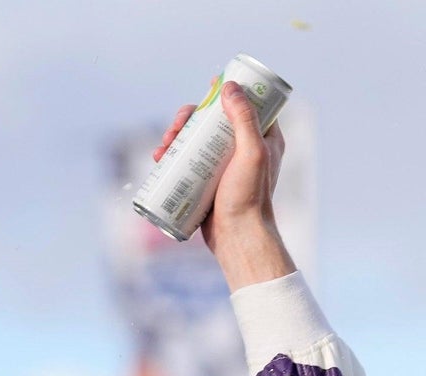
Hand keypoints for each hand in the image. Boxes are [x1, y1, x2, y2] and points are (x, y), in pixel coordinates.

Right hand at [151, 82, 292, 279]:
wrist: (238, 238)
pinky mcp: (210, 180)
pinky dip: (173, 155)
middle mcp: (246, 149)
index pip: (247, 104)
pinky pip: (189, 159)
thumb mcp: (252, 153)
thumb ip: (244, 119)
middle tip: (177, 126)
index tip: (209, 87)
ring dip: (176, 135)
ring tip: (163, 147)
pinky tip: (159, 158)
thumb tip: (229, 86)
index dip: (227, 92)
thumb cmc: (249, 199)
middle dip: (190, 117)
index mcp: (265, 139)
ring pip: (198, 138)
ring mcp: (227, 165)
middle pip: (214, 119)